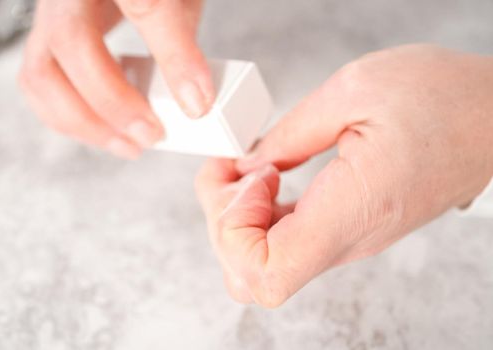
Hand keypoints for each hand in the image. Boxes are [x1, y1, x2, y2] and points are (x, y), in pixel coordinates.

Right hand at [19, 0, 213, 158]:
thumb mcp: (179, 0)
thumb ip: (182, 44)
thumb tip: (194, 101)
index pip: (143, 4)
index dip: (172, 56)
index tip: (195, 103)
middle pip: (70, 42)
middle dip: (111, 102)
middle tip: (150, 134)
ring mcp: (49, 15)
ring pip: (40, 72)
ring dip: (83, 120)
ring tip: (126, 144)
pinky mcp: (43, 40)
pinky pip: (37, 83)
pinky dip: (65, 116)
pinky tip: (101, 130)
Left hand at [196, 44, 492, 306]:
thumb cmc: (443, 100)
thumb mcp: (354, 91)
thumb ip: (289, 134)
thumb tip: (247, 167)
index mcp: (353, 211)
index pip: (267, 272)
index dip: (235, 231)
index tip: (252, 178)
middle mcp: (347, 240)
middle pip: (253, 277)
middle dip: (223, 225)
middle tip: (231, 170)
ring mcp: (345, 239)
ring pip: (264, 266)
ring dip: (237, 222)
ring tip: (245, 171)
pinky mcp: (346, 228)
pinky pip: (285, 245)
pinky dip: (259, 217)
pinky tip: (266, 177)